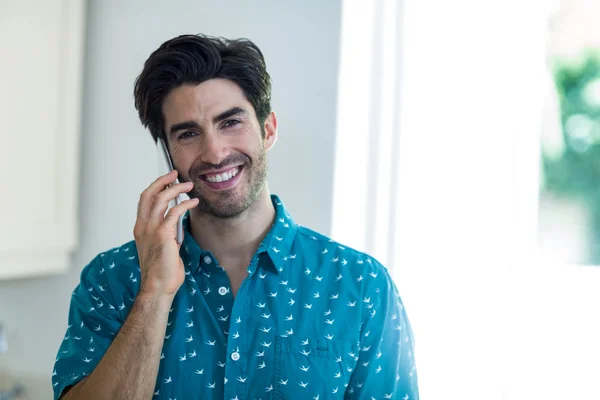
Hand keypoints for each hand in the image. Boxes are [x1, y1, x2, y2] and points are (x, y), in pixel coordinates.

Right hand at [133, 170, 198, 296]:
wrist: (158, 286)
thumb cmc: (161, 270)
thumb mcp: (160, 247)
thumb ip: (166, 233)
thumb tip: (176, 223)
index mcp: (140, 228)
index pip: (144, 200)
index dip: (155, 187)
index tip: (167, 180)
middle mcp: (143, 226)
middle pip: (149, 194)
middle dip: (162, 180)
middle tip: (175, 174)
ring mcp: (152, 229)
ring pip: (161, 198)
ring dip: (176, 188)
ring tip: (189, 185)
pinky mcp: (164, 234)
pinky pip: (175, 211)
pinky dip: (185, 204)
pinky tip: (194, 202)